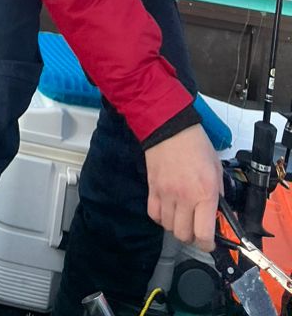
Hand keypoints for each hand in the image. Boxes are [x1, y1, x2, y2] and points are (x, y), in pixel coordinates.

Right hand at [144, 123, 222, 251]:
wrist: (169, 127)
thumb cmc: (197, 146)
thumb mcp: (216, 169)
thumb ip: (218, 194)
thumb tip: (220, 215)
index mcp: (205, 193)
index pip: (203, 234)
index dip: (208, 245)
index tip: (210, 242)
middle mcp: (184, 198)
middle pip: (183, 235)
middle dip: (191, 236)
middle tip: (195, 228)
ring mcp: (166, 194)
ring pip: (168, 227)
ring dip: (176, 226)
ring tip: (182, 217)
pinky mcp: (152, 189)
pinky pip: (154, 214)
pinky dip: (161, 218)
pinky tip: (167, 210)